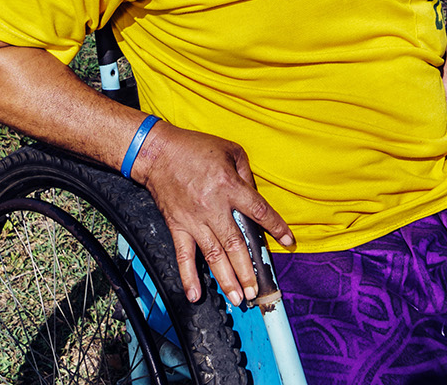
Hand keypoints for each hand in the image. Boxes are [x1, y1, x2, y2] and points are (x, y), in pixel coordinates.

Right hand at [130, 122, 292, 305]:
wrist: (157, 152)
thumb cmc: (195, 148)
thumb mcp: (229, 151)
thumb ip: (246, 174)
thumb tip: (255, 198)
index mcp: (229, 186)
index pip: (258, 212)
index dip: (276, 227)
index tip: (289, 242)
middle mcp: (213, 207)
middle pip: (236, 244)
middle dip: (248, 270)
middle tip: (256, 291)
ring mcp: (193, 220)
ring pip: (213, 255)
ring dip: (226, 279)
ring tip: (237, 298)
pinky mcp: (176, 226)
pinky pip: (183, 255)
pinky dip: (189, 276)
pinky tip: (195, 294)